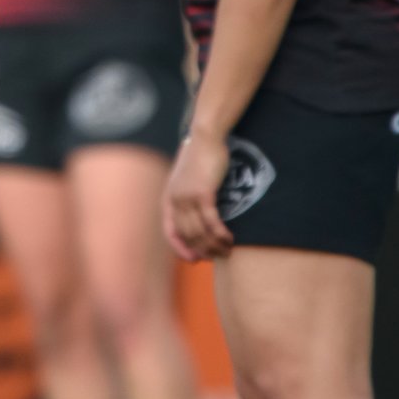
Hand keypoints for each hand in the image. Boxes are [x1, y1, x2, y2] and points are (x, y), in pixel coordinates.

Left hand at [162, 132, 233, 260]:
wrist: (204, 138)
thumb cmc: (199, 159)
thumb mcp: (186, 181)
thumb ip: (186, 199)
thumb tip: (196, 220)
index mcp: (168, 199)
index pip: (170, 233)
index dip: (181, 249)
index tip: (194, 260)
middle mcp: (175, 200)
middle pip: (188, 236)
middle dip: (203, 250)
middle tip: (218, 256)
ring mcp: (187, 197)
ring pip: (200, 232)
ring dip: (214, 245)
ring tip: (227, 250)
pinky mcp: (203, 193)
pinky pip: (211, 221)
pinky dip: (220, 234)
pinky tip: (229, 239)